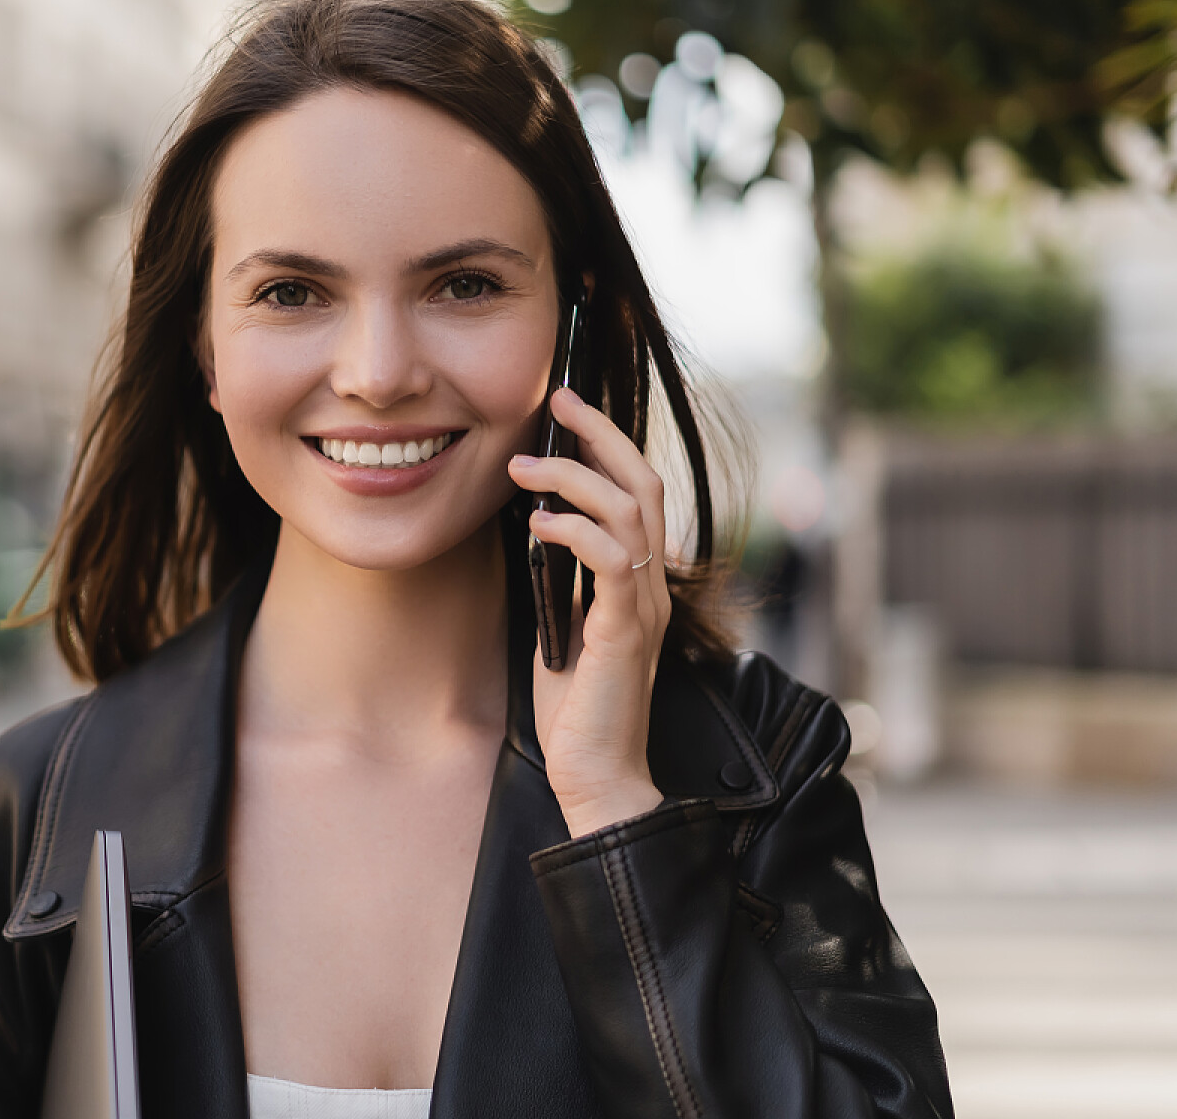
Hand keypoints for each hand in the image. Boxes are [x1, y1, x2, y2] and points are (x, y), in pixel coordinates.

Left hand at [507, 386, 668, 836]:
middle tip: (558, 400)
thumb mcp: (562, 627)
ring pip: (630, 510)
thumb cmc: (578, 710)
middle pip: (643, 482)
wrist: (597, 776)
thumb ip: (562, 581)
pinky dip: (573, 531)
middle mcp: (653, 584)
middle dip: (601, 433)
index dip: (607, 443)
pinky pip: (612, 559)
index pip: (637, 491)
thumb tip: (533, 530)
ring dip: (573, 478)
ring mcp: (645, 605)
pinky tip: (537, 525)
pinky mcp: (626, 630)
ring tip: (522, 467)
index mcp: (640, 581)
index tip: (566, 408)